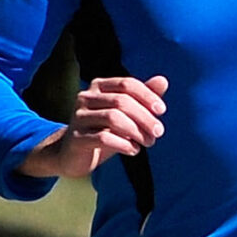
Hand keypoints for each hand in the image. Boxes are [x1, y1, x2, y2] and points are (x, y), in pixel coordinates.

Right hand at [15, 75, 168, 179]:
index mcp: (99, 87)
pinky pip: (104, 138)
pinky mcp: (76, 137)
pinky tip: (134, 150)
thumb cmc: (104, 131)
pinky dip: (124, 144)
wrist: (73, 155)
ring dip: (137, 131)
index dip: (147, 95)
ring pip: (113, 118)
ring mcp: (79, 117)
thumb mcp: (125, 115)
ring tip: (148, 142)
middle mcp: (86, 98)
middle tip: (159, 132)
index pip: (127, 84)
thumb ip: (142, 98)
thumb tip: (163, 81)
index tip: (162, 110)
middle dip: (145, 117)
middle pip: (122, 101)